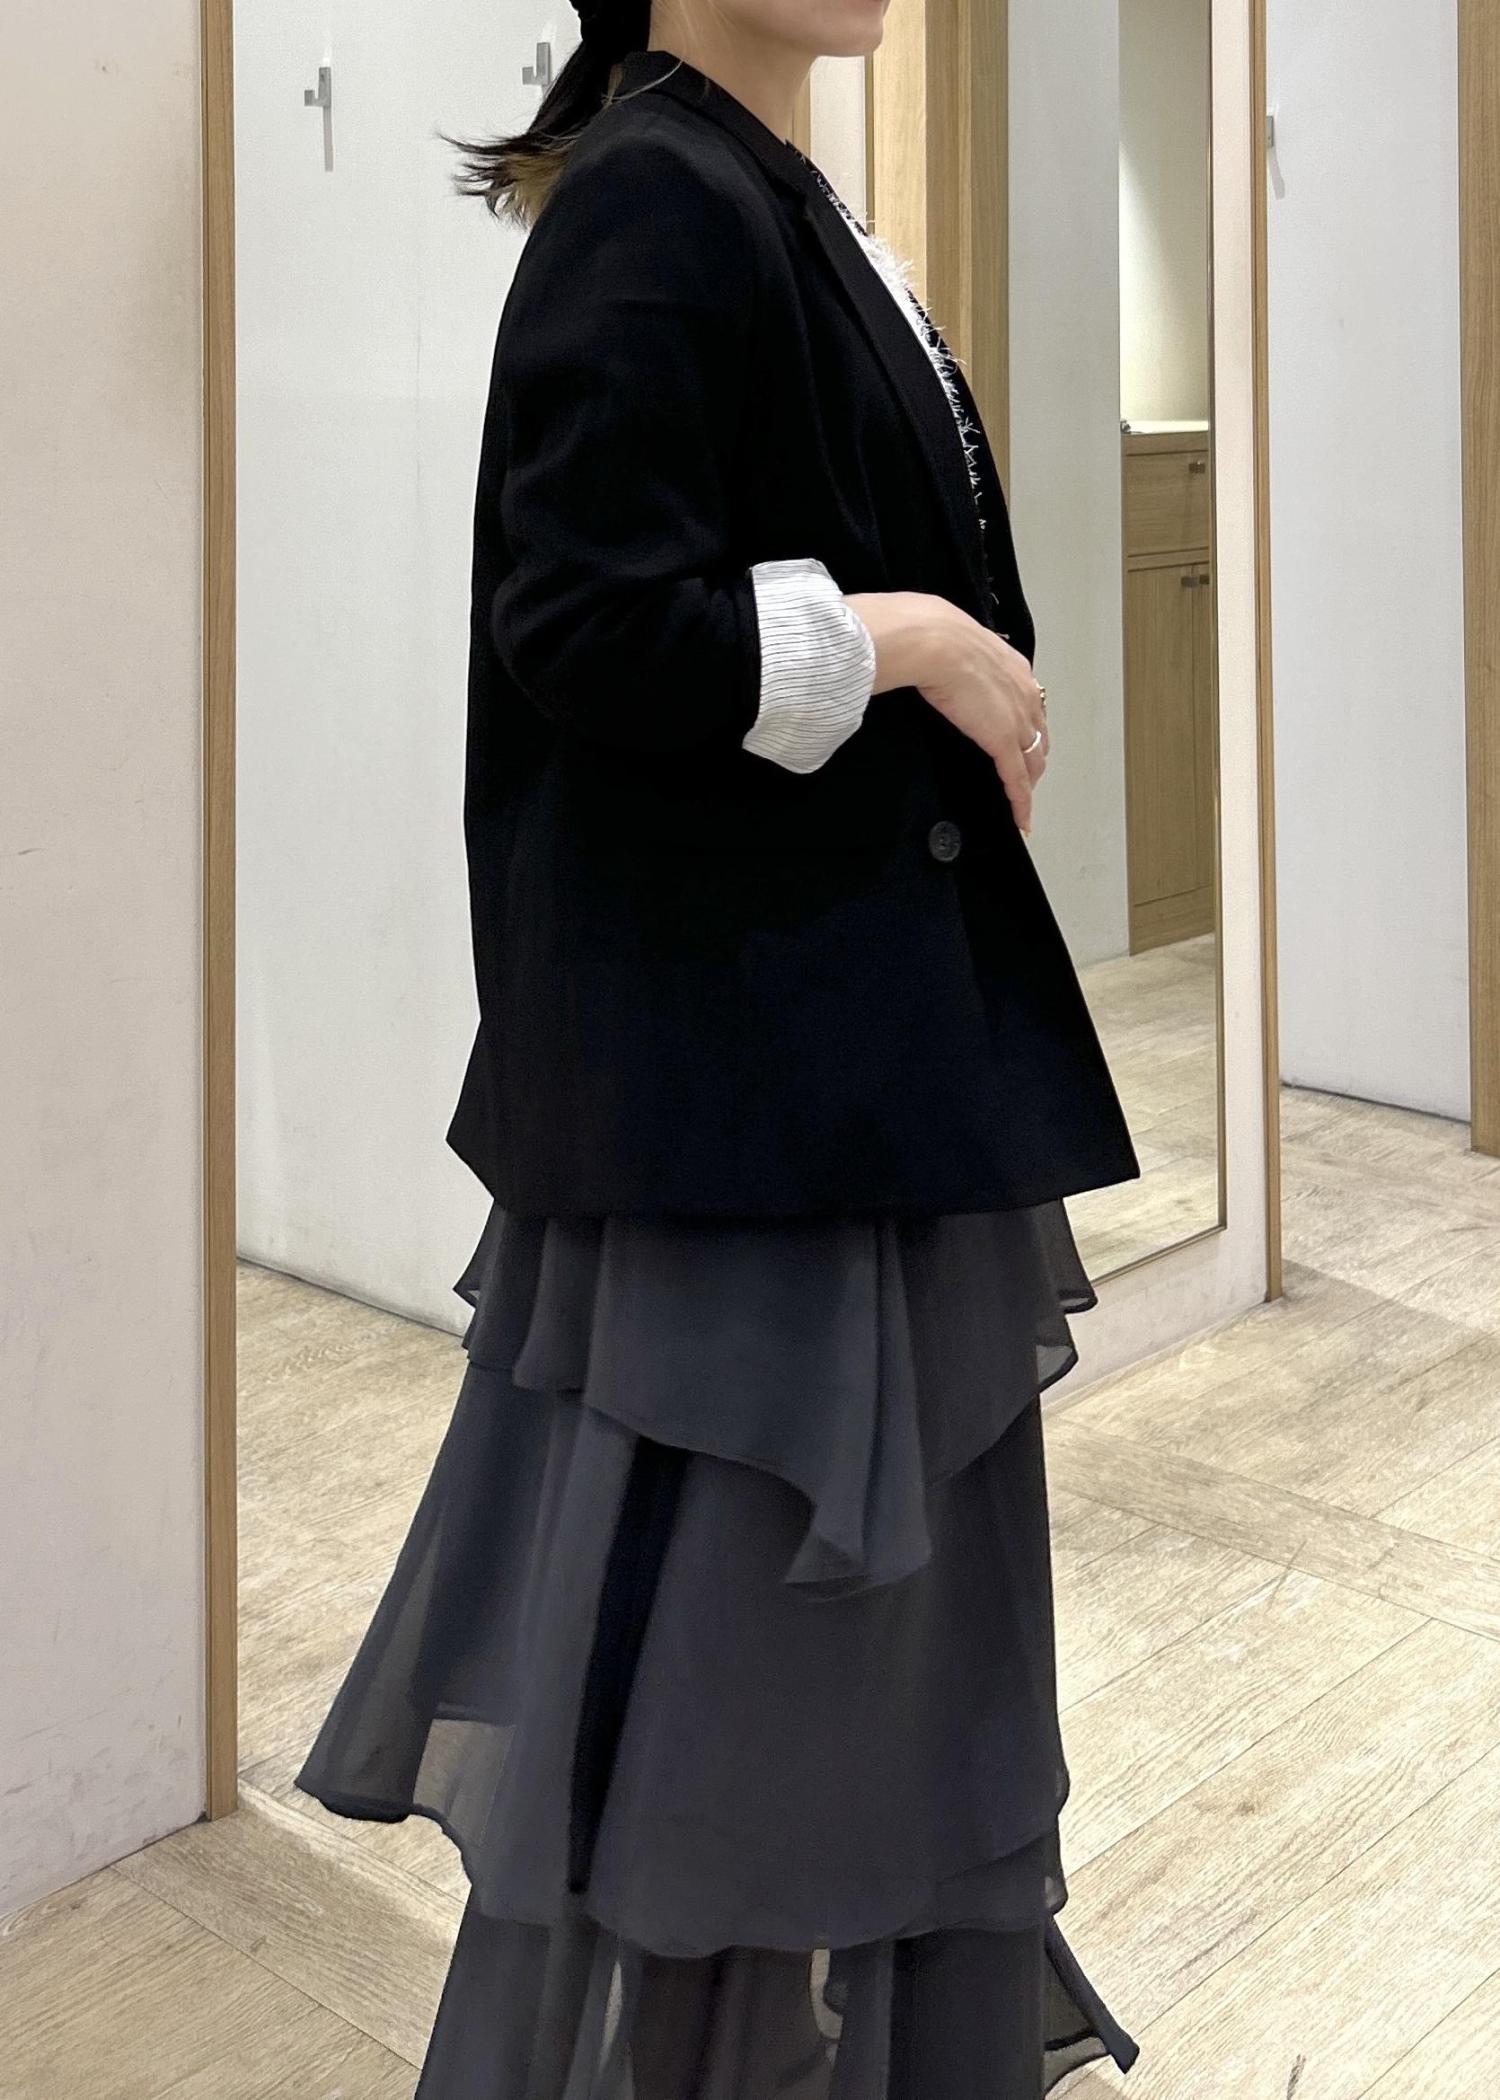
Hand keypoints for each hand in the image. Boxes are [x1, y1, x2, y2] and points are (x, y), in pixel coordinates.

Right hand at [843, 593, 1048, 835]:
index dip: (1026, 726)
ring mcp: (1017, 719)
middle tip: (1024, 776)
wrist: (932, 640)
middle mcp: (1024, 692)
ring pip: (1032, 760)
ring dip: (1028, 781)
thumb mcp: (949, 638)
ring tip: (1021, 801)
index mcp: (1012, 666)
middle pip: (1038, 734)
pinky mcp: (1004, 742)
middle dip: (1033, 757)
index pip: (1027, 703)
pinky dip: (1021, 803)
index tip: (1020, 739)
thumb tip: (926, 650)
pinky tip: (1021, 819)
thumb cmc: (931, 633)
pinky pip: (1016, 780)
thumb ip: (949, 652)